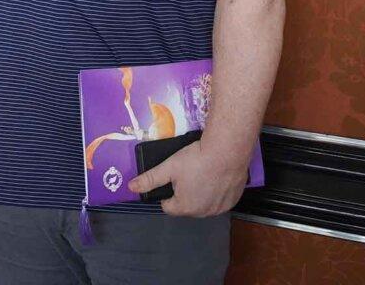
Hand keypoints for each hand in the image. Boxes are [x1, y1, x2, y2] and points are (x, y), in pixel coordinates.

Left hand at [127, 140, 246, 216]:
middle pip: (187, 206)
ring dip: (201, 195)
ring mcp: (220, 208)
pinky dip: (216, 193)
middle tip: (187, 174)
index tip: (172, 179)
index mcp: (185, 207)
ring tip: (201, 174)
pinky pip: (220, 200)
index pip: (168, 206)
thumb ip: (150, 179)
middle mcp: (203, 213)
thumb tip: (131, 188)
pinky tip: (216, 178)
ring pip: (204, 204)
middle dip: (184, 194)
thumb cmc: (195, 159)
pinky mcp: (233, 201)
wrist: (227, 151)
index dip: (166, 193)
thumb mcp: (168, 167)